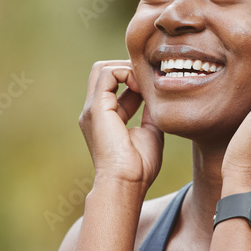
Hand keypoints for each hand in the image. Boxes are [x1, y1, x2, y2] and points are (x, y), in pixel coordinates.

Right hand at [78, 60, 163, 192]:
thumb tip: (158, 99)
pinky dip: (126, 72)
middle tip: (149, 80)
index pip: (117, 86)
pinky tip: (141, 88)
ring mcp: (93, 108)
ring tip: (145, 84)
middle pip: (104, 73)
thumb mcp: (150, 133)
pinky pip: (107, 73)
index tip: (155, 89)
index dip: (137, 81)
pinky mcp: (96, 107)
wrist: (127, 182)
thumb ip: (150, 114)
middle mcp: (95, 111)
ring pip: (103, 68)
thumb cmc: (139, 167)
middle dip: (128, 68)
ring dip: (128, 69)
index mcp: (105, 117)